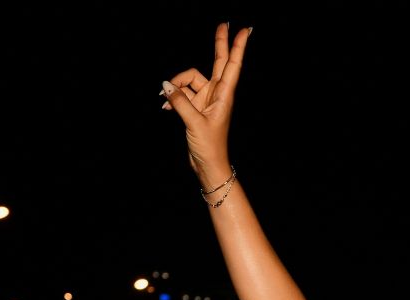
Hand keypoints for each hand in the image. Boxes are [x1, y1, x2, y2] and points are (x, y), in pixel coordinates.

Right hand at [162, 24, 249, 185]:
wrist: (208, 165)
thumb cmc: (209, 146)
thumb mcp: (194, 123)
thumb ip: (180, 102)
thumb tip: (166, 85)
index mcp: (224, 96)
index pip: (232, 66)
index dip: (237, 47)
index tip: (244, 30)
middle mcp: (217, 94)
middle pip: (218, 62)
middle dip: (219, 44)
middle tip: (223, 24)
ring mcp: (207, 99)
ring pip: (190, 80)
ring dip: (176, 86)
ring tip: (166, 101)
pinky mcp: (197, 107)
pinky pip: (182, 94)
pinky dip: (173, 98)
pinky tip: (165, 108)